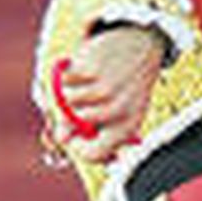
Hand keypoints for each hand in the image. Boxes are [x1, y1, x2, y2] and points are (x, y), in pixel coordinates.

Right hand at [54, 25, 167, 162]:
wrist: (140, 46)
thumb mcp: (116, 109)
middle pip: (73, 125)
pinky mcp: (95, 69)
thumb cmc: (124, 85)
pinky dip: (70, 73)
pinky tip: (88, 67)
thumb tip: (62, 140)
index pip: (94, 154)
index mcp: (128, 126)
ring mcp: (107, 89)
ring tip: (90, 82)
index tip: (73, 137)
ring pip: (68, 101)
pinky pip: (66, 79)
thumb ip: (89, 128)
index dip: (77, 149)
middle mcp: (120, 110)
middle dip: (70, 113)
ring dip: (72, 91)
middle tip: (80, 101)